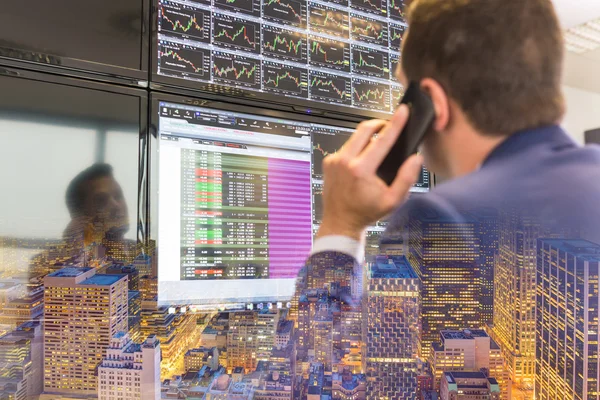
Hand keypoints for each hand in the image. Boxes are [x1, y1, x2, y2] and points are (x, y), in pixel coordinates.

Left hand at [317, 105, 423, 240]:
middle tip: (389, 126)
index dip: (395, 123)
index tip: (403, 111)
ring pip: (354, 138)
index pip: (382, 140)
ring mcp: (334, 160)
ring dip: (367, 138)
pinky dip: (356, 150)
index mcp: (361, 170)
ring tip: (377, 149)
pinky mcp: (329, 162)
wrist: (340, 222)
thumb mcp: (393, 201)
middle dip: (379, 124)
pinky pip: (346, 148)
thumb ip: (407, 178)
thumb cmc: (366, 212)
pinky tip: (362, 162)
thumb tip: (415, 158)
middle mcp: (344, 161)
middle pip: (364, 129)